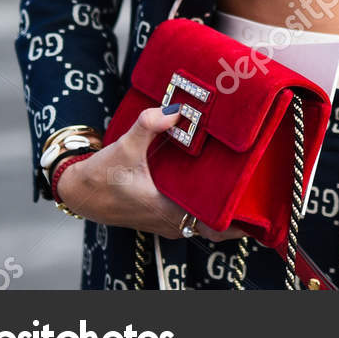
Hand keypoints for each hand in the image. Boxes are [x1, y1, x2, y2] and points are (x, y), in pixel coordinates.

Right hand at [55, 106, 246, 243]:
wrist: (78, 191)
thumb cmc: (100, 176)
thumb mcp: (124, 148)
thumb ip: (148, 127)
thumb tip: (175, 110)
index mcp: (167, 211)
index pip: (215, 227)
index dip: (241, 222)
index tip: (260, 205)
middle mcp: (171, 222)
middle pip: (217, 226)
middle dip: (240, 211)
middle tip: (260, 187)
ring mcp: (167, 221)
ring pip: (205, 222)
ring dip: (224, 208)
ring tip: (245, 183)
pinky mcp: (162, 214)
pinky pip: (193, 215)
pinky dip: (206, 204)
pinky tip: (216, 183)